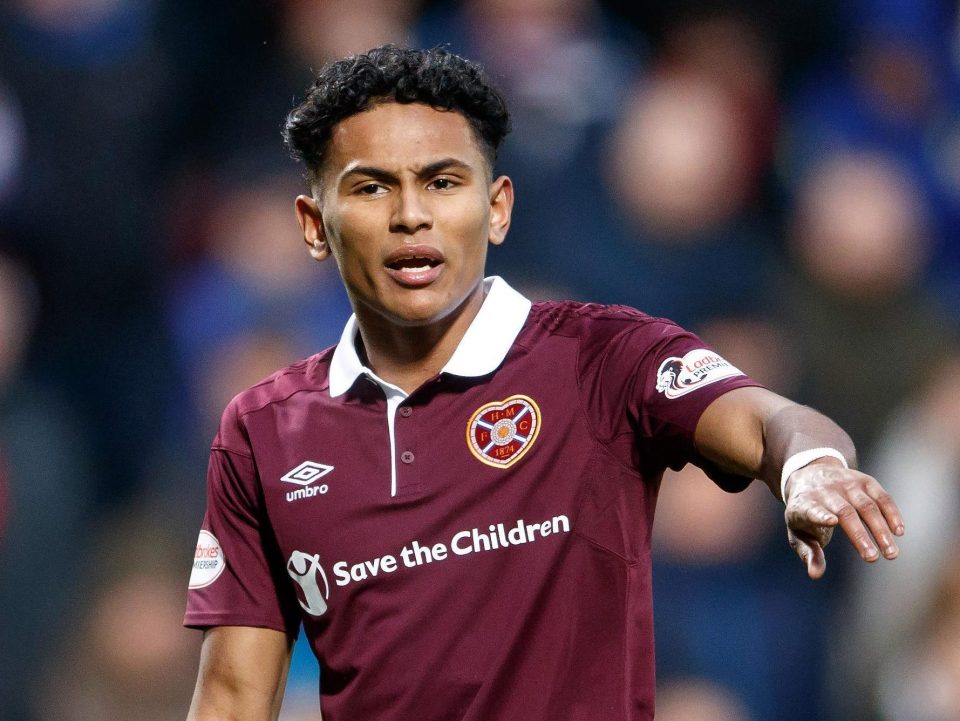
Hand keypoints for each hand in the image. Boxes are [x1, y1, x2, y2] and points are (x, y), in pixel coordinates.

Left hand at [783, 458, 904, 578]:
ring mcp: (845, 483)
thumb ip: (808, 553)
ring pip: (867, 506)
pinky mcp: (864, 481)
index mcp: (804, 504)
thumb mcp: (798, 532)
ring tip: (891, 554)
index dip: (820, 515)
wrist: (809, 475)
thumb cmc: (804, 512)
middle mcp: (825, 491)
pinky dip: (892, 514)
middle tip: (872, 559)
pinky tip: (899, 532)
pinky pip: (882, 497)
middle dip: (860, 536)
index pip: (811, 509)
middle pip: (845, 512)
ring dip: (881, 530)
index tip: (831, 521)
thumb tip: (815, 575)